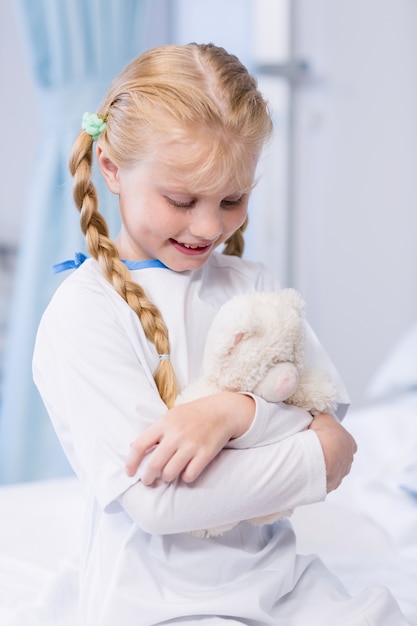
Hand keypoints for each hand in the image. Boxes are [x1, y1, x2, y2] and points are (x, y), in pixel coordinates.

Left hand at [126, 392, 254, 485]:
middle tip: (147, 481)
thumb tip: (131, 446)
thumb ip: (154, 431)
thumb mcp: (170, 416)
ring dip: (166, 478)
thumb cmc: (193, 414)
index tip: (129, 473)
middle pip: (154, 464)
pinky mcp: (205, 453)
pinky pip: (189, 475)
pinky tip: (186, 472)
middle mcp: (176, 434)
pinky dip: (185, 477)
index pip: (140, 445)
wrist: (222, 411)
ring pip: (170, 473)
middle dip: (147, 478)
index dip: (131, 462)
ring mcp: (191, 444)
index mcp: (164, 424)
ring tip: (168, 475)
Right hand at [309, 413, 356, 492]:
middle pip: (339, 457)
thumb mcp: (323, 417)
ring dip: (323, 466)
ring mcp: (340, 474)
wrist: (318, 455)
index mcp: (350, 443)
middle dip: (329, 454)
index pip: (345, 442)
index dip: (334, 440)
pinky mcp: (330, 485)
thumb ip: (324, 419)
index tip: (324, 438)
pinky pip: (323, 480)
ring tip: (309, 461)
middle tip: (315, 450)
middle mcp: (348, 460)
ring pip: (332, 470)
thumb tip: (319, 417)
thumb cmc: (323, 435)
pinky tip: (308, 471)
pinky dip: (317, 476)